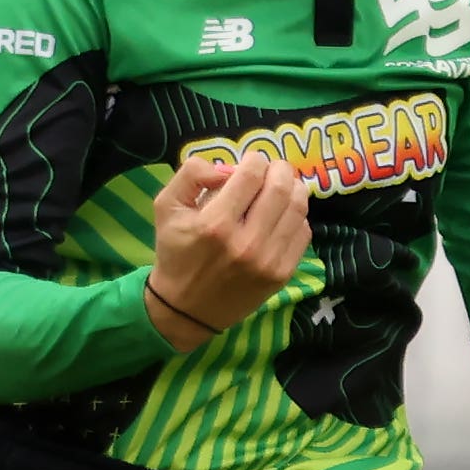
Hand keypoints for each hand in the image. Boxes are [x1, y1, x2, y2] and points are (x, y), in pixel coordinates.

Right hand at [146, 146, 308, 348]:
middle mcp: (246, 242)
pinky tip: (282, 216)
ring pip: (298, 208)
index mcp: (216, 224)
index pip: (252, 175)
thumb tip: (225, 166)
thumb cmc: (176, 253)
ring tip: (282, 187)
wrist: (186, 309)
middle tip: (272, 169)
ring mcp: (268, 261)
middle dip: (279, 169)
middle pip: (281, 188)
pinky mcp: (282, 274)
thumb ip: (191, 174)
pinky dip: (296, 217)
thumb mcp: (166, 207)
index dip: (255, 160)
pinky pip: (303, 233)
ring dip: (294, 189)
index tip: (251, 161)